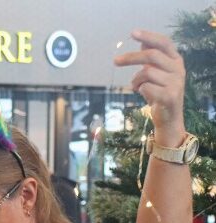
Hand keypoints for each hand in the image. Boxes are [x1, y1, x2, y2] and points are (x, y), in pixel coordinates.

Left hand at [114, 29, 185, 143]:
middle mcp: (179, 69)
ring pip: (146, 72)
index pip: (164, 43)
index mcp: (176, 60)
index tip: (133, 33)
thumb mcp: (156, 73)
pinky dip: (139, 89)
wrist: (168, 118)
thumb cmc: (159, 92)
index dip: (149, 36)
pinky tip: (142, 94)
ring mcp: (176, 83)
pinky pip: (146, 87)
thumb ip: (152, 59)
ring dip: (135, 80)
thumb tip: (143, 43)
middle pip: (152, 55)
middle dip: (131, 57)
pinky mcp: (170, 96)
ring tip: (136, 86)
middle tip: (115, 61)